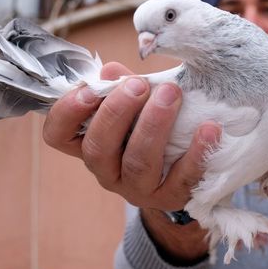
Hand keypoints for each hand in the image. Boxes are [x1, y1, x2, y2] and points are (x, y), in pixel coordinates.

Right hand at [42, 62, 220, 210]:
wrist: (186, 172)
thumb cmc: (152, 128)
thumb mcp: (135, 106)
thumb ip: (122, 87)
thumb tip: (111, 71)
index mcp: (90, 144)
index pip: (58, 136)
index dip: (66, 113)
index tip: (89, 90)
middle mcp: (107, 171)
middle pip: (98, 148)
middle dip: (116, 113)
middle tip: (138, 85)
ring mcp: (138, 189)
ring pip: (137, 163)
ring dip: (153, 125)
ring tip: (171, 95)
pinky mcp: (172, 197)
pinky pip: (183, 178)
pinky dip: (197, 152)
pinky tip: (210, 128)